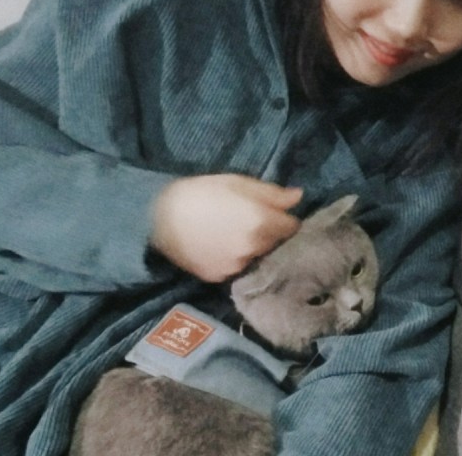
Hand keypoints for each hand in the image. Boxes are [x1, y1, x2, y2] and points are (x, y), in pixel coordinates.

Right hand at [151, 174, 301, 281]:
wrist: (162, 216)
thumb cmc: (203, 192)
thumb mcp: (239, 183)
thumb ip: (272, 193)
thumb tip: (299, 197)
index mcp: (262, 223)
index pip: (292, 228)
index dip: (287, 220)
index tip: (278, 215)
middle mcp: (253, 249)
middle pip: (275, 244)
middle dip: (270, 234)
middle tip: (252, 221)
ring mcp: (236, 266)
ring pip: (255, 257)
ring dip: (251, 248)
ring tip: (233, 234)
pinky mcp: (218, 278)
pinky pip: (235, 268)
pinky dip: (233, 259)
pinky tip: (220, 246)